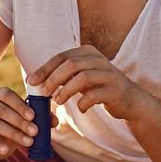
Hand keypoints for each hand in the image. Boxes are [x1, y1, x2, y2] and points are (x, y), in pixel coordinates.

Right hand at [0, 87, 36, 159]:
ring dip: (13, 133)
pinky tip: (6, 150)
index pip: (7, 95)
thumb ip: (41, 116)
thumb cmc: (13, 120)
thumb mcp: (25, 116)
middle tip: (35, 131)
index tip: (32, 116)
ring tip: (28, 142)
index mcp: (0, 94)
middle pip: (2, 110)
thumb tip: (54, 120)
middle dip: (20, 122)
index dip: (19, 105)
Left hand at [26, 45, 145, 120]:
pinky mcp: (116, 89)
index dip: (44, 69)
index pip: (61, 57)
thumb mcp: (79, 78)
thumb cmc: (98, 88)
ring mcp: (109, 73)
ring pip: (82, 77)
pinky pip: (94, 95)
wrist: (129, 100)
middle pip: (70, 65)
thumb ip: (61, 76)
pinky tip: (81, 109)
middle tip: (42, 93)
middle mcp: (98, 59)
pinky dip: (83, 103)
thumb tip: (33, 81)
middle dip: (53, 79)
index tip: (31, 82)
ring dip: (66, 90)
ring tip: (58, 101)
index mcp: (87, 52)